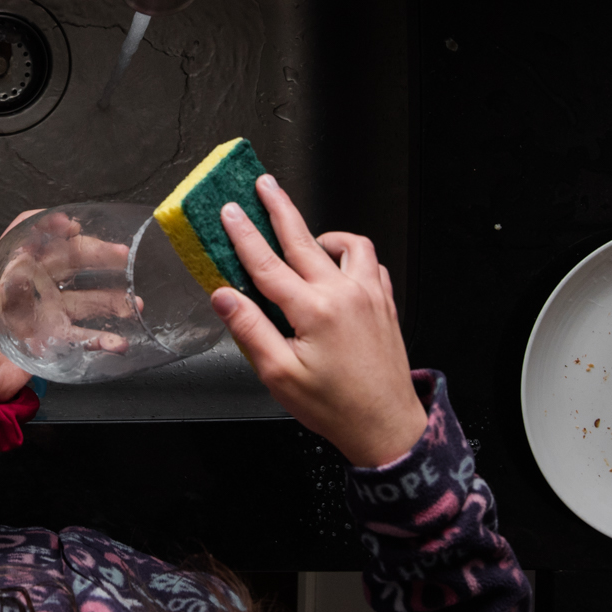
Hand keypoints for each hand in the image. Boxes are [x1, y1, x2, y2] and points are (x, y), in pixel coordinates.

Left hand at [0, 208, 135, 400]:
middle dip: (98, 254)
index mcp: (6, 271)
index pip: (28, 236)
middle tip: (123, 255)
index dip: (49, 226)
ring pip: (87, 296)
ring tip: (133, 303)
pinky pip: (86, 335)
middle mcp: (32, 286)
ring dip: (112, 297)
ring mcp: (48, 311)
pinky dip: (105, 338)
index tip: (70, 224)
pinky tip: (119, 343)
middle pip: (69, 260)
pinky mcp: (57, 339)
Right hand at [210, 175, 427, 467]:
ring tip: (305, 234)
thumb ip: (250, 330)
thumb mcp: (280, 376)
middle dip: (280, 208)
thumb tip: (224, 297)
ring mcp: (370, 295)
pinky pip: (371, 264)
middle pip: (303, 239)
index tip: (229, 211)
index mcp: (314, 310)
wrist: (386, 427)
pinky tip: (341, 266)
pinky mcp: (385, 304)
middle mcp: (344, 293)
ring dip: (322, 234)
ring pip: (347, 245)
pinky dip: (352, 257)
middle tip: (264, 184)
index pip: (268, 264)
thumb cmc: (334, 407)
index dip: (244, 234)